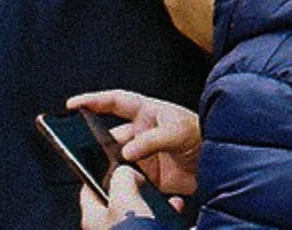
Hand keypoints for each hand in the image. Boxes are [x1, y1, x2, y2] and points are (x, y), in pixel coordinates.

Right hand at [68, 90, 200, 195]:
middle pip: (108, 138)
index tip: (72, 104)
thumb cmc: (203, 134)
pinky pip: (125, 181)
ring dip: (108, 170)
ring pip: (114, 162)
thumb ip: (153, 139)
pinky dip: (122, 187)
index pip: (115, 101)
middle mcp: (140, 133)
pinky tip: (124, 191)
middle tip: (81, 157)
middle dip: (94, 147)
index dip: (93, 101)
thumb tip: (127, 152)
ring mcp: (141, 155)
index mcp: (147, 112)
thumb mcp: (180, 131)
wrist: (219, 162)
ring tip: (106, 178)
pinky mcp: (146, 176)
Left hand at [80, 167, 160, 229]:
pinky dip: (162, 213)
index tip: (116, 165)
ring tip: (165, 196)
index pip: (88, 190)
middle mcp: (104, 228)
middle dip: (133, 187)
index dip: (101, 173)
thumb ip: (121, 178)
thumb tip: (125, 172)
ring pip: (136, 210)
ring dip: (152, 200)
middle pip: (115, 199)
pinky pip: (151, 221)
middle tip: (144, 180)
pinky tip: (173, 209)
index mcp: (92, 217)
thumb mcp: (125, 196)